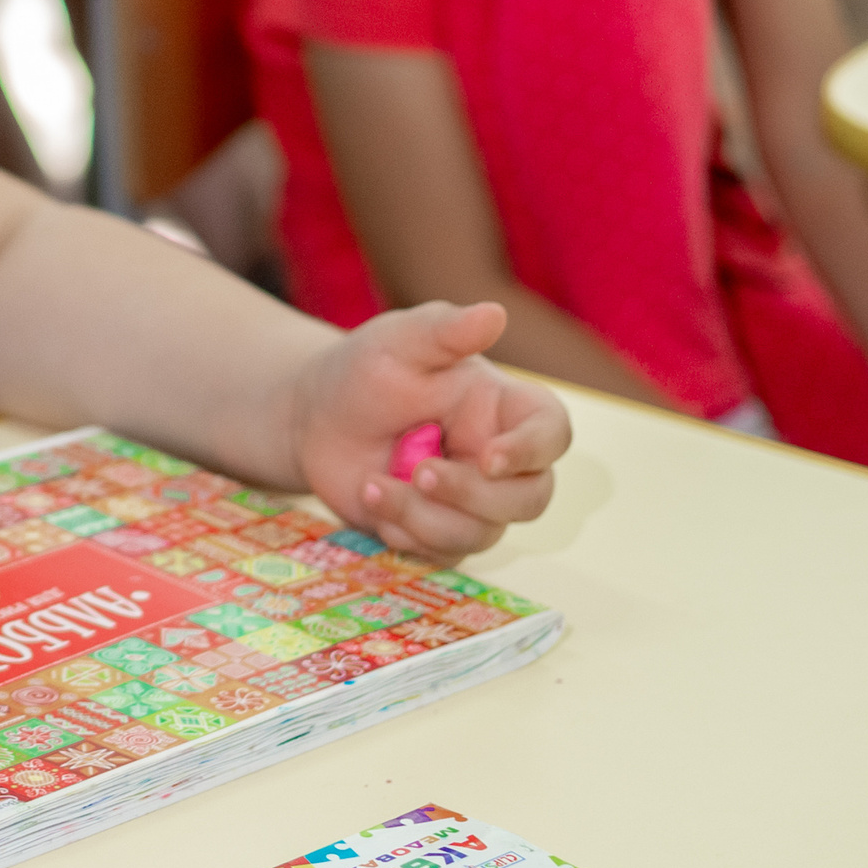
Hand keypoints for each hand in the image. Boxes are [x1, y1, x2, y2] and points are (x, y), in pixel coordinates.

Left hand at [287, 301, 568, 562]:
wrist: (315, 417)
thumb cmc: (365, 370)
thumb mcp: (398, 342)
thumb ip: (445, 331)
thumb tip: (494, 312)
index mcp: (502, 408)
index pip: (552, 433)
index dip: (533, 451)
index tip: (488, 457)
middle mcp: (497, 459)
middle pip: (529, 499)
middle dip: (473, 495)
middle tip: (420, 472)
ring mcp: (471, 501)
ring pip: (481, 534)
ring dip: (424, 516)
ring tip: (373, 484)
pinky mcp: (438, 530)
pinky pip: (442, 554)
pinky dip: (403, 532)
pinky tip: (371, 497)